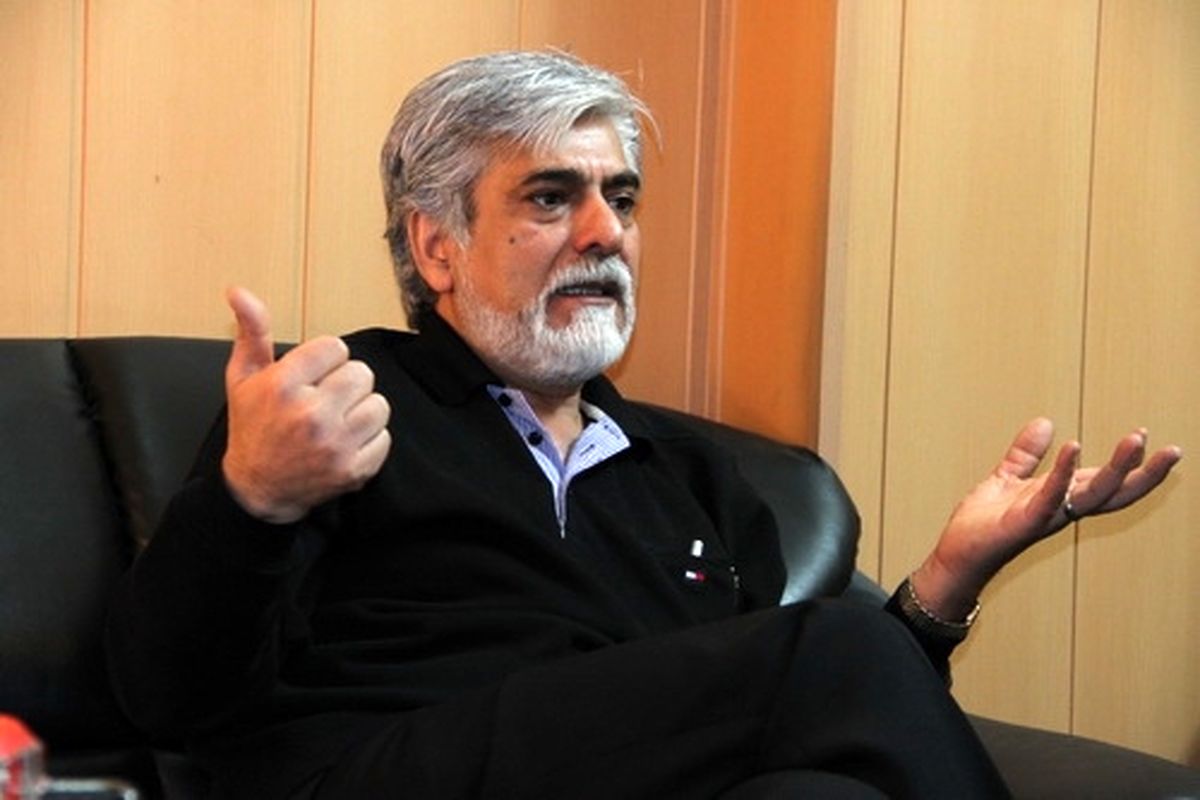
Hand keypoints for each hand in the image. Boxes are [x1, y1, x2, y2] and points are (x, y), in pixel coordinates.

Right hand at [221, 287, 391, 522]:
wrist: (258, 489)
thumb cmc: (252, 429)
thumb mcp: (243, 378)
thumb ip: (251, 332)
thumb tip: (239, 292)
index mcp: (283, 386)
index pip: (336, 348)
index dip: (326, 360)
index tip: (312, 376)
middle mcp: (311, 414)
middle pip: (362, 373)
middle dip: (347, 383)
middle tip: (327, 399)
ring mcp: (335, 445)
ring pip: (379, 404)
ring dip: (362, 410)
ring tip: (338, 420)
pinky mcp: (353, 469)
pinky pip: (384, 437)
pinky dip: (370, 439)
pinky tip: (345, 442)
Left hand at [912, 417, 1181, 619]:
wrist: (957, 553)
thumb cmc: (984, 523)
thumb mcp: (1007, 478)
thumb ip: (1026, 454)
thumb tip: (1044, 422)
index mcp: (1062, 498)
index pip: (1106, 482)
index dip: (1131, 465)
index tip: (1150, 438)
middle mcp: (1062, 509)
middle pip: (1114, 492)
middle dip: (1144, 473)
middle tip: (1172, 451)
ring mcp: (1046, 517)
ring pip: (1093, 494)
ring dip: (1117, 469)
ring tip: (1136, 440)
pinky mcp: (1024, 522)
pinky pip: (1049, 497)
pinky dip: (1062, 474)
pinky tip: (1073, 448)